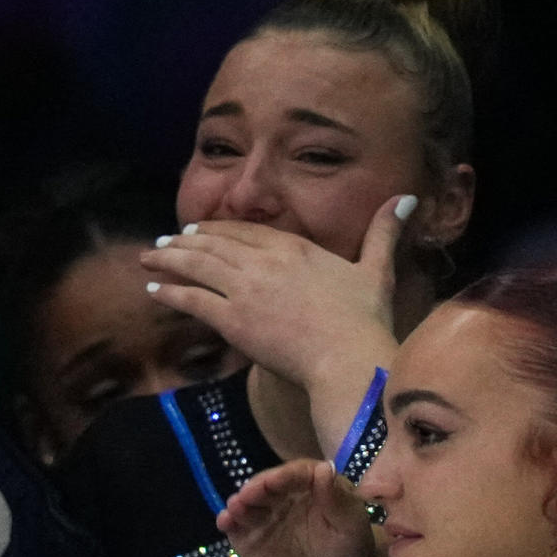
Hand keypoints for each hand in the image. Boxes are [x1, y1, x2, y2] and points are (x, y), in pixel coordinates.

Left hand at [141, 196, 412, 388]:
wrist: (348, 359)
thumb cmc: (366, 320)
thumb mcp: (376, 270)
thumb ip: (384, 232)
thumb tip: (406, 197)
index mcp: (296, 248)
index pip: (248, 232)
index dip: (221, 230)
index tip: (202, 230)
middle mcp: (265, 262)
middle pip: (216, 244)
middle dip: (187, 241)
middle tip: (166, 241)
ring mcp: (245, 289)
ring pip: (198, 266)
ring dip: (170, 260)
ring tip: (150, 258)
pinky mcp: (232, 319)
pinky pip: (193, 299)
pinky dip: (170, 291)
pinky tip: (154, 289)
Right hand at [220, 458, 377, 556]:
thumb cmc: (348, 544)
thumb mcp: (351, 524)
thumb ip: (337, 499)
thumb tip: (324, 468)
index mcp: (309, 482)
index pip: (295, 473)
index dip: (283, 476)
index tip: (274, 481)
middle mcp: (282, 493)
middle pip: (266, 485)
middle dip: (256, 489)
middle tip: (247, 496)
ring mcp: (264, 512)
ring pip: (248, 503)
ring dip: (239, 504)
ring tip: (235, 509)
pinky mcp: (250, 534)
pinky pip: (236, 525)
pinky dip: (228, 521)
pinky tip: (224, 522)